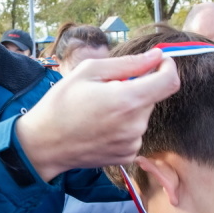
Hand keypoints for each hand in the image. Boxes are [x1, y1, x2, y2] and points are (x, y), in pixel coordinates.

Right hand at [16, 49, 179, 181]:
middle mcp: (135, 125)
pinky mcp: (127, 155)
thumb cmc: (61, 104)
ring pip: (142, 115)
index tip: (158, 62)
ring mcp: (132, 143)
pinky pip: (134, 133)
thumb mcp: (88, 72)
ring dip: (128, 108)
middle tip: (106, 91)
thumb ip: (127, 63)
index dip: (168, 67)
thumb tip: (156, 57)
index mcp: (127, 100)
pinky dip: (123, 126)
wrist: (43, 143)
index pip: (169, 82)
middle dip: (136, 88)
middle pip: (152, 97)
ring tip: (99, 111)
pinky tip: (100, 127)